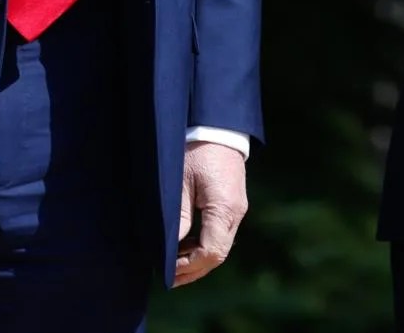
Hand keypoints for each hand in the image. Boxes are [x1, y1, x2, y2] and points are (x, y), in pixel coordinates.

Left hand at [174, 140, 247, 287]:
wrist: (217, 125)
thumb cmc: (195, 150)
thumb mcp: (179, 182)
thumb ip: (177, 218)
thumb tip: (169, 249)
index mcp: (224, 208)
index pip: (211, 252)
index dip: (188, 266)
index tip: (166, 269)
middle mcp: (236, 213)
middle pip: (218, 254)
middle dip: (193, 269)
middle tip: (167, 278)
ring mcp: (237, 209)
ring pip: (220, 246)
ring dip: (197, 259)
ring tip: (172, 265)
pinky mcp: (233, 203)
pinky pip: (220, 233)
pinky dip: (203, 245)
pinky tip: (184, 246)